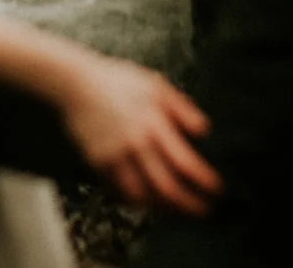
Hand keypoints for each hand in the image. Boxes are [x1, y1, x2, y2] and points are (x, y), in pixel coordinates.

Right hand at [57, 55, 219, 216]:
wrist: (75, 83)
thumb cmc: (119, 81)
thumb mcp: (155, 85)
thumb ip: (181, 108)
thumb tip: (204, 130)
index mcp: (154, 124)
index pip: (185, 163)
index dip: (204, 181)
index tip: (217, 191)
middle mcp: (136, 144)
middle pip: (167, 187)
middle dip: (188, 205)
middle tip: (204, 212)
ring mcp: (115, 157)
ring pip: (143, 196)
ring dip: (163, 208)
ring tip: (178, 210)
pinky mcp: (98, 164)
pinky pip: (119, 191)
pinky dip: (136, 201)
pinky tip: (148, 201)